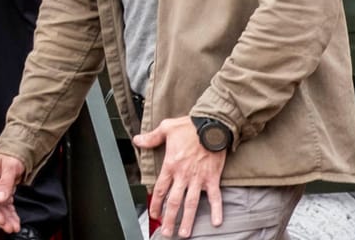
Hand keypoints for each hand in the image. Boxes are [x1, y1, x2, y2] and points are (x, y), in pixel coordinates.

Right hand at [0, 153, 26, 232]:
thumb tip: (0, 199)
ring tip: (14, 227)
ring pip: (0, 207)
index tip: (2, 220)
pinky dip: (10, 213)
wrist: (17, 149)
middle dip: (0, 218)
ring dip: (6, 218)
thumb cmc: (11, 154)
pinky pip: (6, 205)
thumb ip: (5, 182)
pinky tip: (15, 221)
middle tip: (10, 228)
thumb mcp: (9, 167)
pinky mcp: (4, 191)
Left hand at [136, 118, 225, 237]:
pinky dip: (217, 210)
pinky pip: (215, 198)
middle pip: (174, 201)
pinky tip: (217, 223)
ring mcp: (198, 179)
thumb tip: (137, 141)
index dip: (156, 204)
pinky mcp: (212, 178)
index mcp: (171, 165)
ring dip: (187, 220)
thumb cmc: (189, 127)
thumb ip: (151, 138)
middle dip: (169, 218)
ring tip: (184, 233)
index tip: (154, 215)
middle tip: (167, 232)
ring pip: (191, 203)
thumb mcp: (166, 128)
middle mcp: (183, 175)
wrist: (212, 126)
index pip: (160, 189)